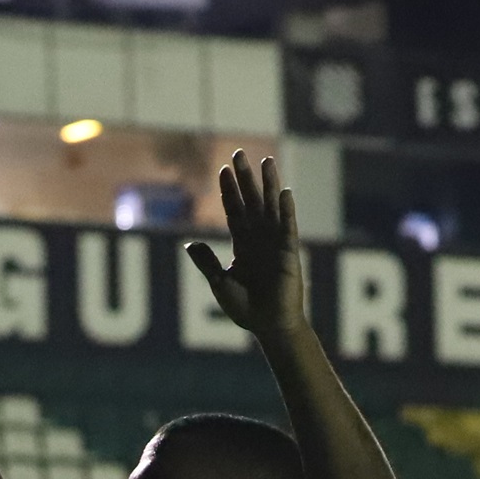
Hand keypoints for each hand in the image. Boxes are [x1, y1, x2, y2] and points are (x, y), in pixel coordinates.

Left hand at [186, 152, 307, 342]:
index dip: (228, 190)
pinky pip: (288, 226)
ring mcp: (275, 242)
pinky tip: (284, 193)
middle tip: (239, 153)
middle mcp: (258, 237)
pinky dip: (287, 210)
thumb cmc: (246, 308)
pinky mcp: (289, 252)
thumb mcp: (220, 283)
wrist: (269, 325)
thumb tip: (189, 243)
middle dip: (245, 178)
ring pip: (270, 207)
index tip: (223, 169)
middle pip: (251, 200)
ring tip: (267, 161)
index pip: (234, 210)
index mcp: (242, 243)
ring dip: (269, 184)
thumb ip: (207, 262)